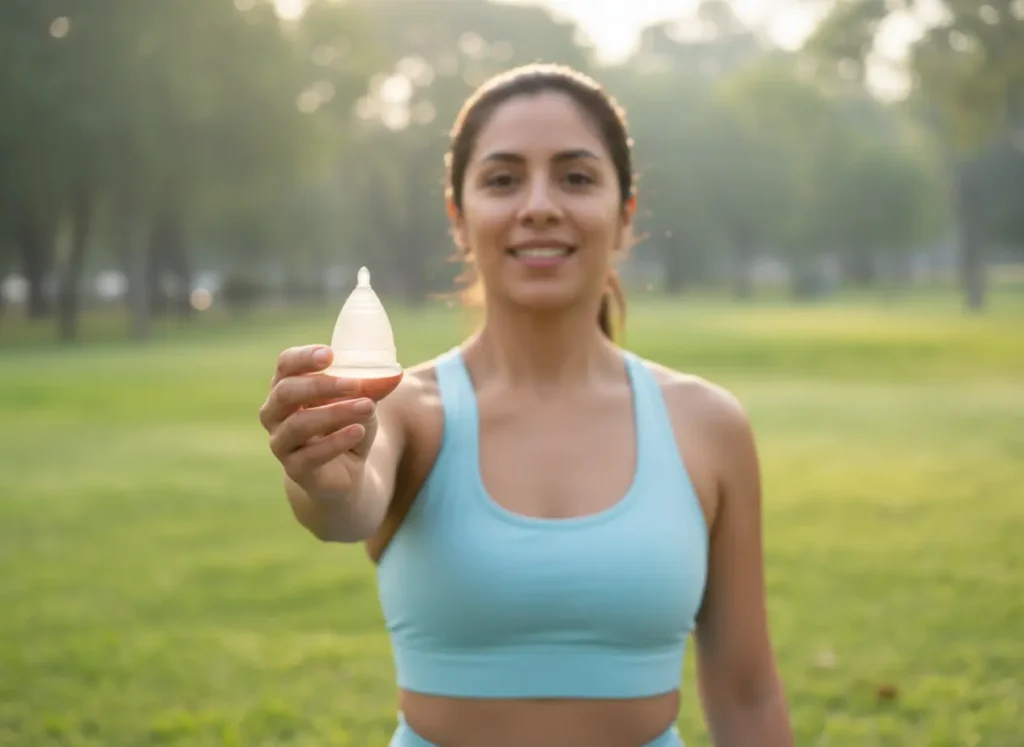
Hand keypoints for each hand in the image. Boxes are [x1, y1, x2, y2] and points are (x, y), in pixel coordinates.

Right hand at [258, 345, 400, 499]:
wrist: (347, 472)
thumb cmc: (348, 425)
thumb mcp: (362, 401)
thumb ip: (371, 388)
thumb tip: (394, 374)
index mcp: (287, 386)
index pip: (286, 364)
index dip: (304, 357)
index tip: (330, 354)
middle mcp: (275, 413)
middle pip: (286, 392)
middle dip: (321, 385)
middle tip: (354, 384)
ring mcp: (281, 442)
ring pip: (298, 424)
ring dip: (335, 413)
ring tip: (367, 407)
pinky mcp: (294, 469)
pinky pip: (310, 455)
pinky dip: (336, 441)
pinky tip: (358, 431)